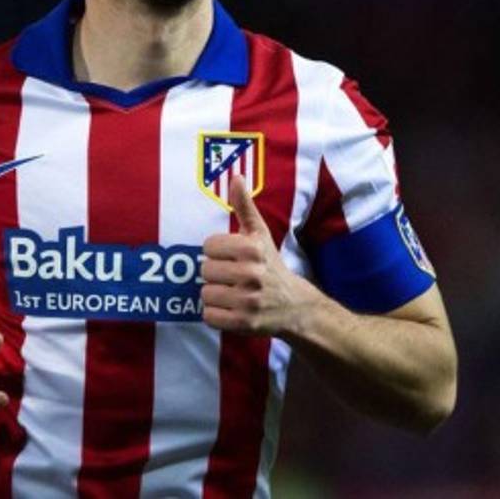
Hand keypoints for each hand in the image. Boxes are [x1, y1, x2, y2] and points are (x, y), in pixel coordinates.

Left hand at [201, 174, 319, 334]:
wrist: (294, 305)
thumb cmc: (271, 265)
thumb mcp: (260, 234)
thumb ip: (245, 206)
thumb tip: (236, 177)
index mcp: (253, 248)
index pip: (209, 246)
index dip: (217, 252)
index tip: (232, 257)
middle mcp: (252, 274)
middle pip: (205, 270)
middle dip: (216, 274)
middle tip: (233, 277)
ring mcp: (248, 300)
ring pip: (205, 294)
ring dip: (215, 295)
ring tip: (233, 293)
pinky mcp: (244, 322)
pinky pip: (209, 316)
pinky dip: (216, 314)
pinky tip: (232, 308)